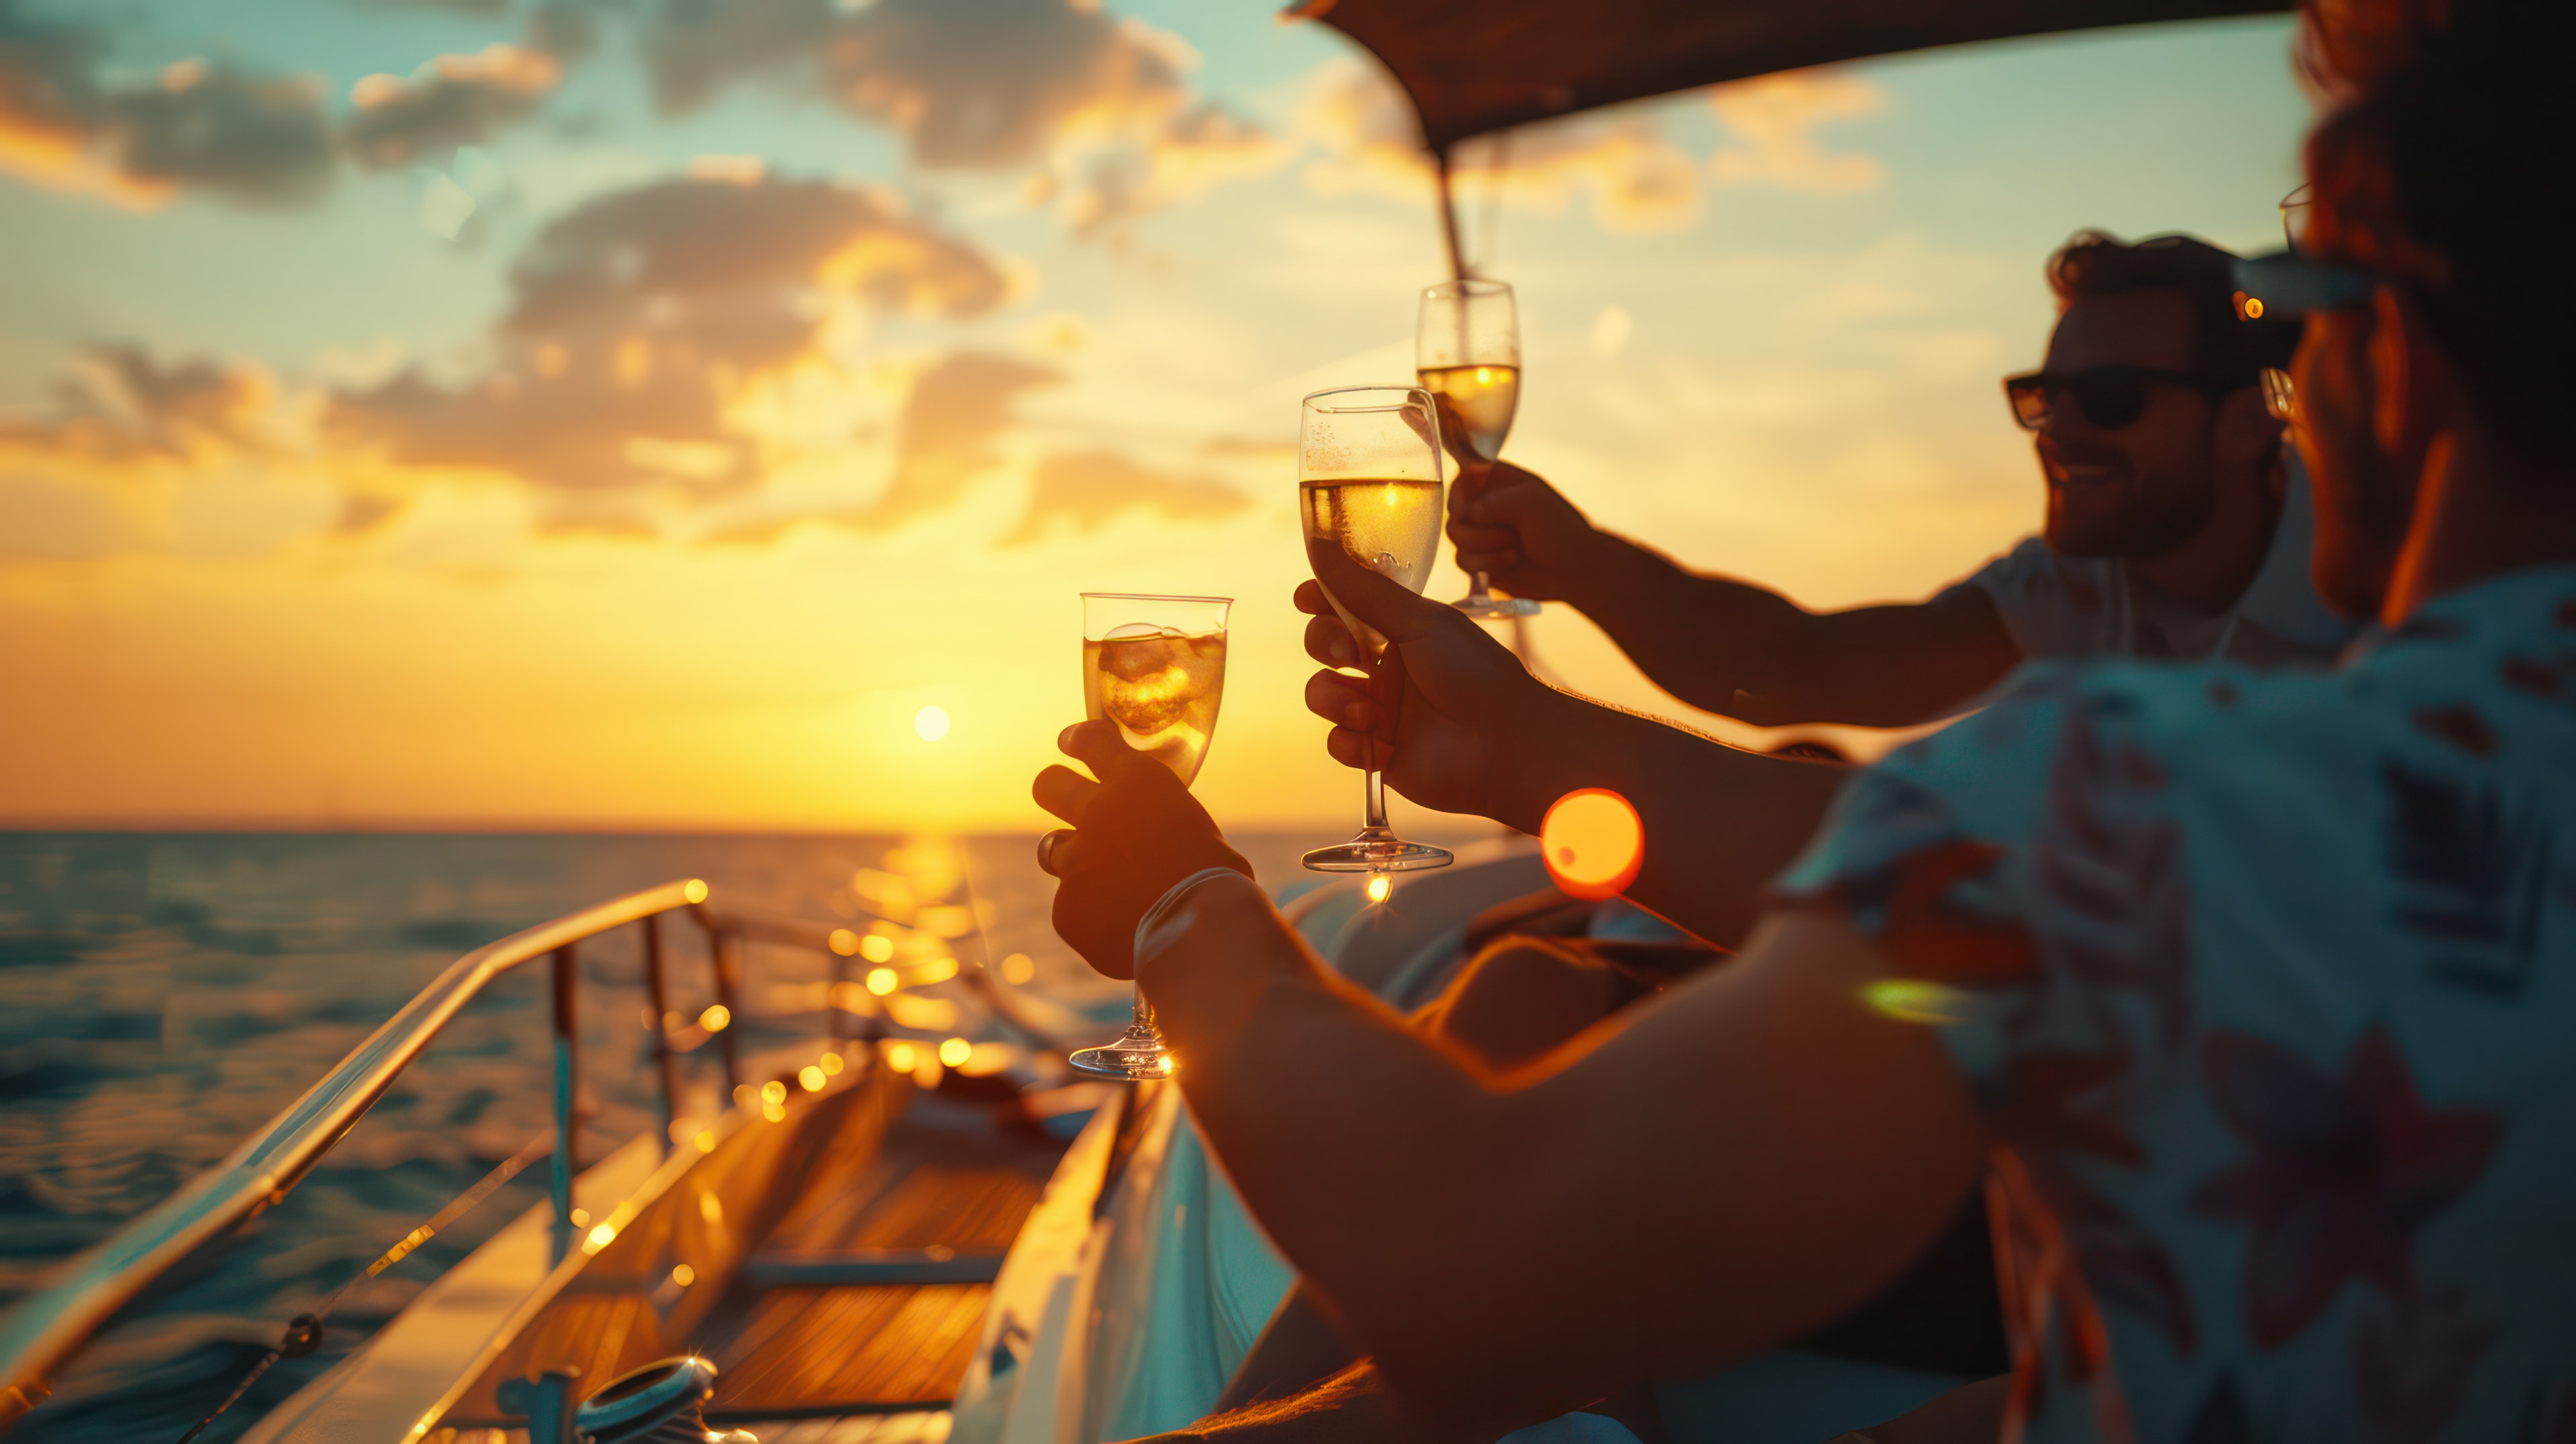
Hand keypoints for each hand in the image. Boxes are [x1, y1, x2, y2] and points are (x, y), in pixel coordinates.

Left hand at [1033, 720, 1252, 979]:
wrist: (1202, 937)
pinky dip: (1092, 915)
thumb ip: (1161, 822)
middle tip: (1068, 801)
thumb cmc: (1218, 882)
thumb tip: (1154, 836)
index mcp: (1138, 783)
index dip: (1079, 740)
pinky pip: (1071, 906)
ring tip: (1110, 882)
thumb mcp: (1198, 830)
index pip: (1092, 741)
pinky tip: (1122, 929)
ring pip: (1054, 850)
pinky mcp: (1066, 910)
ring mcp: (1076, 863)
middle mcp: (1097, 814)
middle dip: (1056, 789)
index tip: (1071, 742)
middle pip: (1048, 785)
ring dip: (1076, 859)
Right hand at [1299, 537, 1564, 828]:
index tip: (1309, 598)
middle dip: (1324, 642)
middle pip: (1322, 643)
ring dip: (1333, 698)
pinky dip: (1350, 742)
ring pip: (1321, 693)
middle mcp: (1384, 665)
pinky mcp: (1376, 750)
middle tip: (1348, 652)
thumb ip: (1365, 588)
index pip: (1342, 604)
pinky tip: (1379, 744)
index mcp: (1397, 629)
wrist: (1505, 743)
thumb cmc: (1474, 674)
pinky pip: (1337, 742)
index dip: (1319, 599)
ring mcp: (1377, 708)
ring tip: (1369, 713)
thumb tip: (1320, 543)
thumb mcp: (1421, 622)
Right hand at [1446, 461, 1607, 603]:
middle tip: (1509, 532)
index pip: (1461, 480)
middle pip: (1453, 513)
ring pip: (1455, 538)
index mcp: (1496, 482)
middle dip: (1478, 528)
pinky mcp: (1479, 560)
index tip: (1472, 507)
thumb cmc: (1558, 527)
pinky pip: (1463, 561)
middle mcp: (1484, 506)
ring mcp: (1480, 534)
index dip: (1461, 495)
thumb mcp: (1529, 501)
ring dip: (1486, 546)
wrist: (1573, 568)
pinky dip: (1488, 564)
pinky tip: (1511, 561)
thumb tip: (1465, 515)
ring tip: (1515, 548)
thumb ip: (1492, 501)